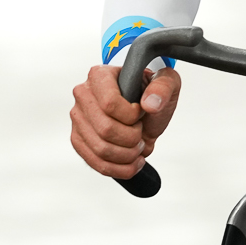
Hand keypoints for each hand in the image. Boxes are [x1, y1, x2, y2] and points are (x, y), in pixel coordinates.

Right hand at [69, 63, 179, 178]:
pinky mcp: (79, 140)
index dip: (131, 116)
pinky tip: (131, 162)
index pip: (110, 104)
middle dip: (132, 137)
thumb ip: (163, 86)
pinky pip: (95, 163)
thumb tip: (150, 103)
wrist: (144, 111)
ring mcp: (78, 119)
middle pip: (105, 129)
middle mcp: (84, 95)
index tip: (141, 113)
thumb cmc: (150, 94)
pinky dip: (119, 168)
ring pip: (101, 149)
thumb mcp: (166, 82)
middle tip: (141, 131)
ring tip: (137, 146)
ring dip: (127, 154)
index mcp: (100, 75)